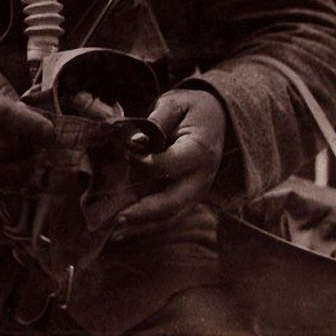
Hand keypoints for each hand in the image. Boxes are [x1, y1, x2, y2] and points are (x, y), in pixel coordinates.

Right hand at [0, 54, 53, 195]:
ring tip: (34, 159)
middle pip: (1, 150)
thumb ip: (2, 87)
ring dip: (22, 171)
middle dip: (30, 149)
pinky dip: (5, 188)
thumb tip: (27, 114)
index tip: (50, 132)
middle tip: (42, 142)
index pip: (0, 116)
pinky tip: (20, 178)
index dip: (29, 126)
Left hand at [113, 88, 225, 238]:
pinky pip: (169, 216)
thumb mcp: (175, 103)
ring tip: (116, 232)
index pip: (170, 164)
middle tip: (117, 218)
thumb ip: (156, 121)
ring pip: (170, 215)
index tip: (125, 155)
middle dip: (144, 212)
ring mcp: (196, 191)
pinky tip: (124, 230)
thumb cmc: (192, 108)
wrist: (219, 118)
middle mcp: (201, 177)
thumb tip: (134, 142)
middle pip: (173, 201)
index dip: (145, 163)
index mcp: (199, 150)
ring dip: (142, 225)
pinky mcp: (189, 198)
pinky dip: (147, 225)